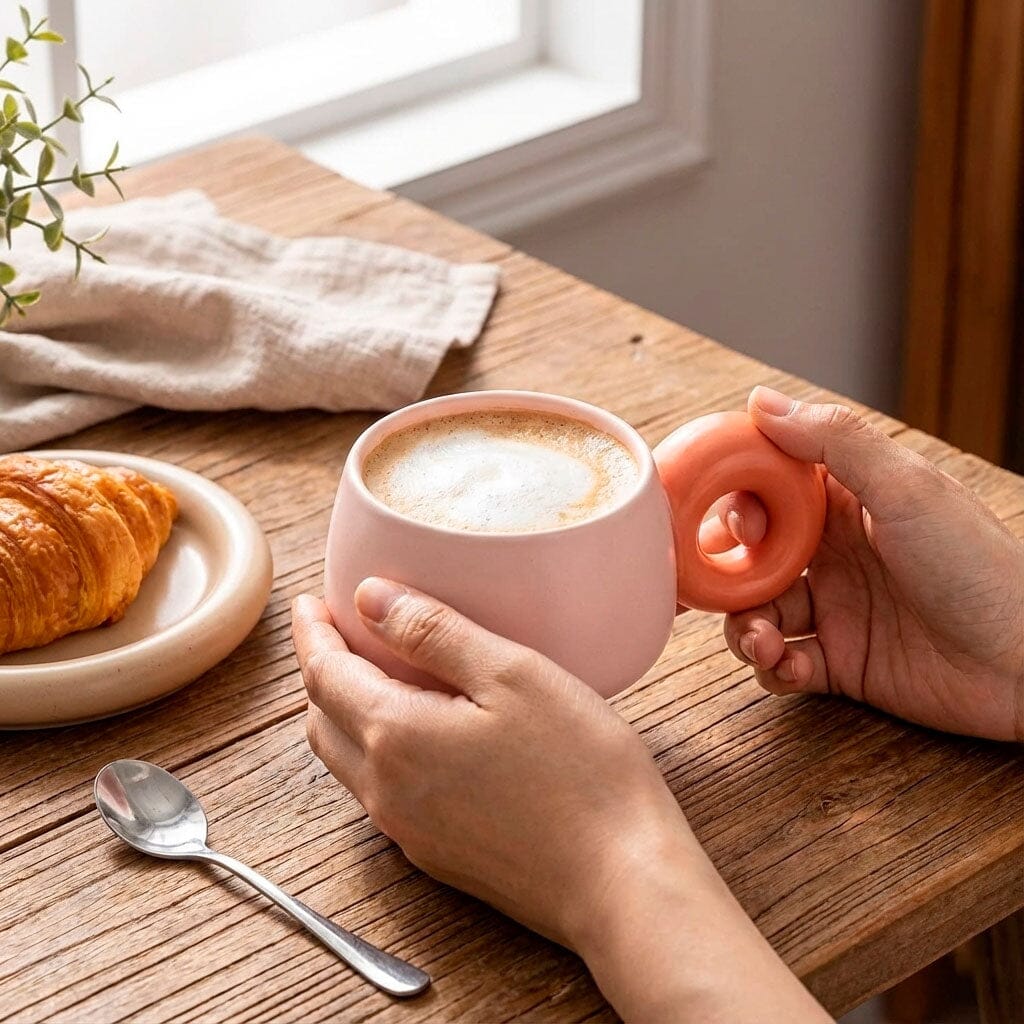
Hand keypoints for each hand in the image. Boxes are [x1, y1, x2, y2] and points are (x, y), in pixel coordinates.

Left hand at [292, 583, 828, 1021]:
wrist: (621, 884)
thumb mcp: (513, 675)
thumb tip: (368, 597)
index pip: (323, 673)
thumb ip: (434, 631)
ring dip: (342, 710)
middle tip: (337, 629)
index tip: (310, 601)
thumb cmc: (581, 772)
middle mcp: (386, 790)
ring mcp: (409, 830)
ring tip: (369, 672)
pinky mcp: (436, 855)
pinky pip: (379, 791)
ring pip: (346, 758)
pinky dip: (374, 747)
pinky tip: (414, 730)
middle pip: (323, 719)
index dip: (312, 632)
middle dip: (321, 668)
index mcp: (396, 736)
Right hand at [725, 387, 1023, 741]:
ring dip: (742, 625)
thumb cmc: (981, 568)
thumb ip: (832, 441)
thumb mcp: (907, 489)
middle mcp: (833, 553)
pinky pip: (783, 661)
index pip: (767, 488)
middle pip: (749, 553)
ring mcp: (835, 608)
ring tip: (758, 638)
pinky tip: (786, 662)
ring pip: (755, 611)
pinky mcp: (840, 661)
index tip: (729, 518)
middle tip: (717, 584)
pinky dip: (772, 665)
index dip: (735, 499)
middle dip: (722, 570)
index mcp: (846, 502)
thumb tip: (762, 400)